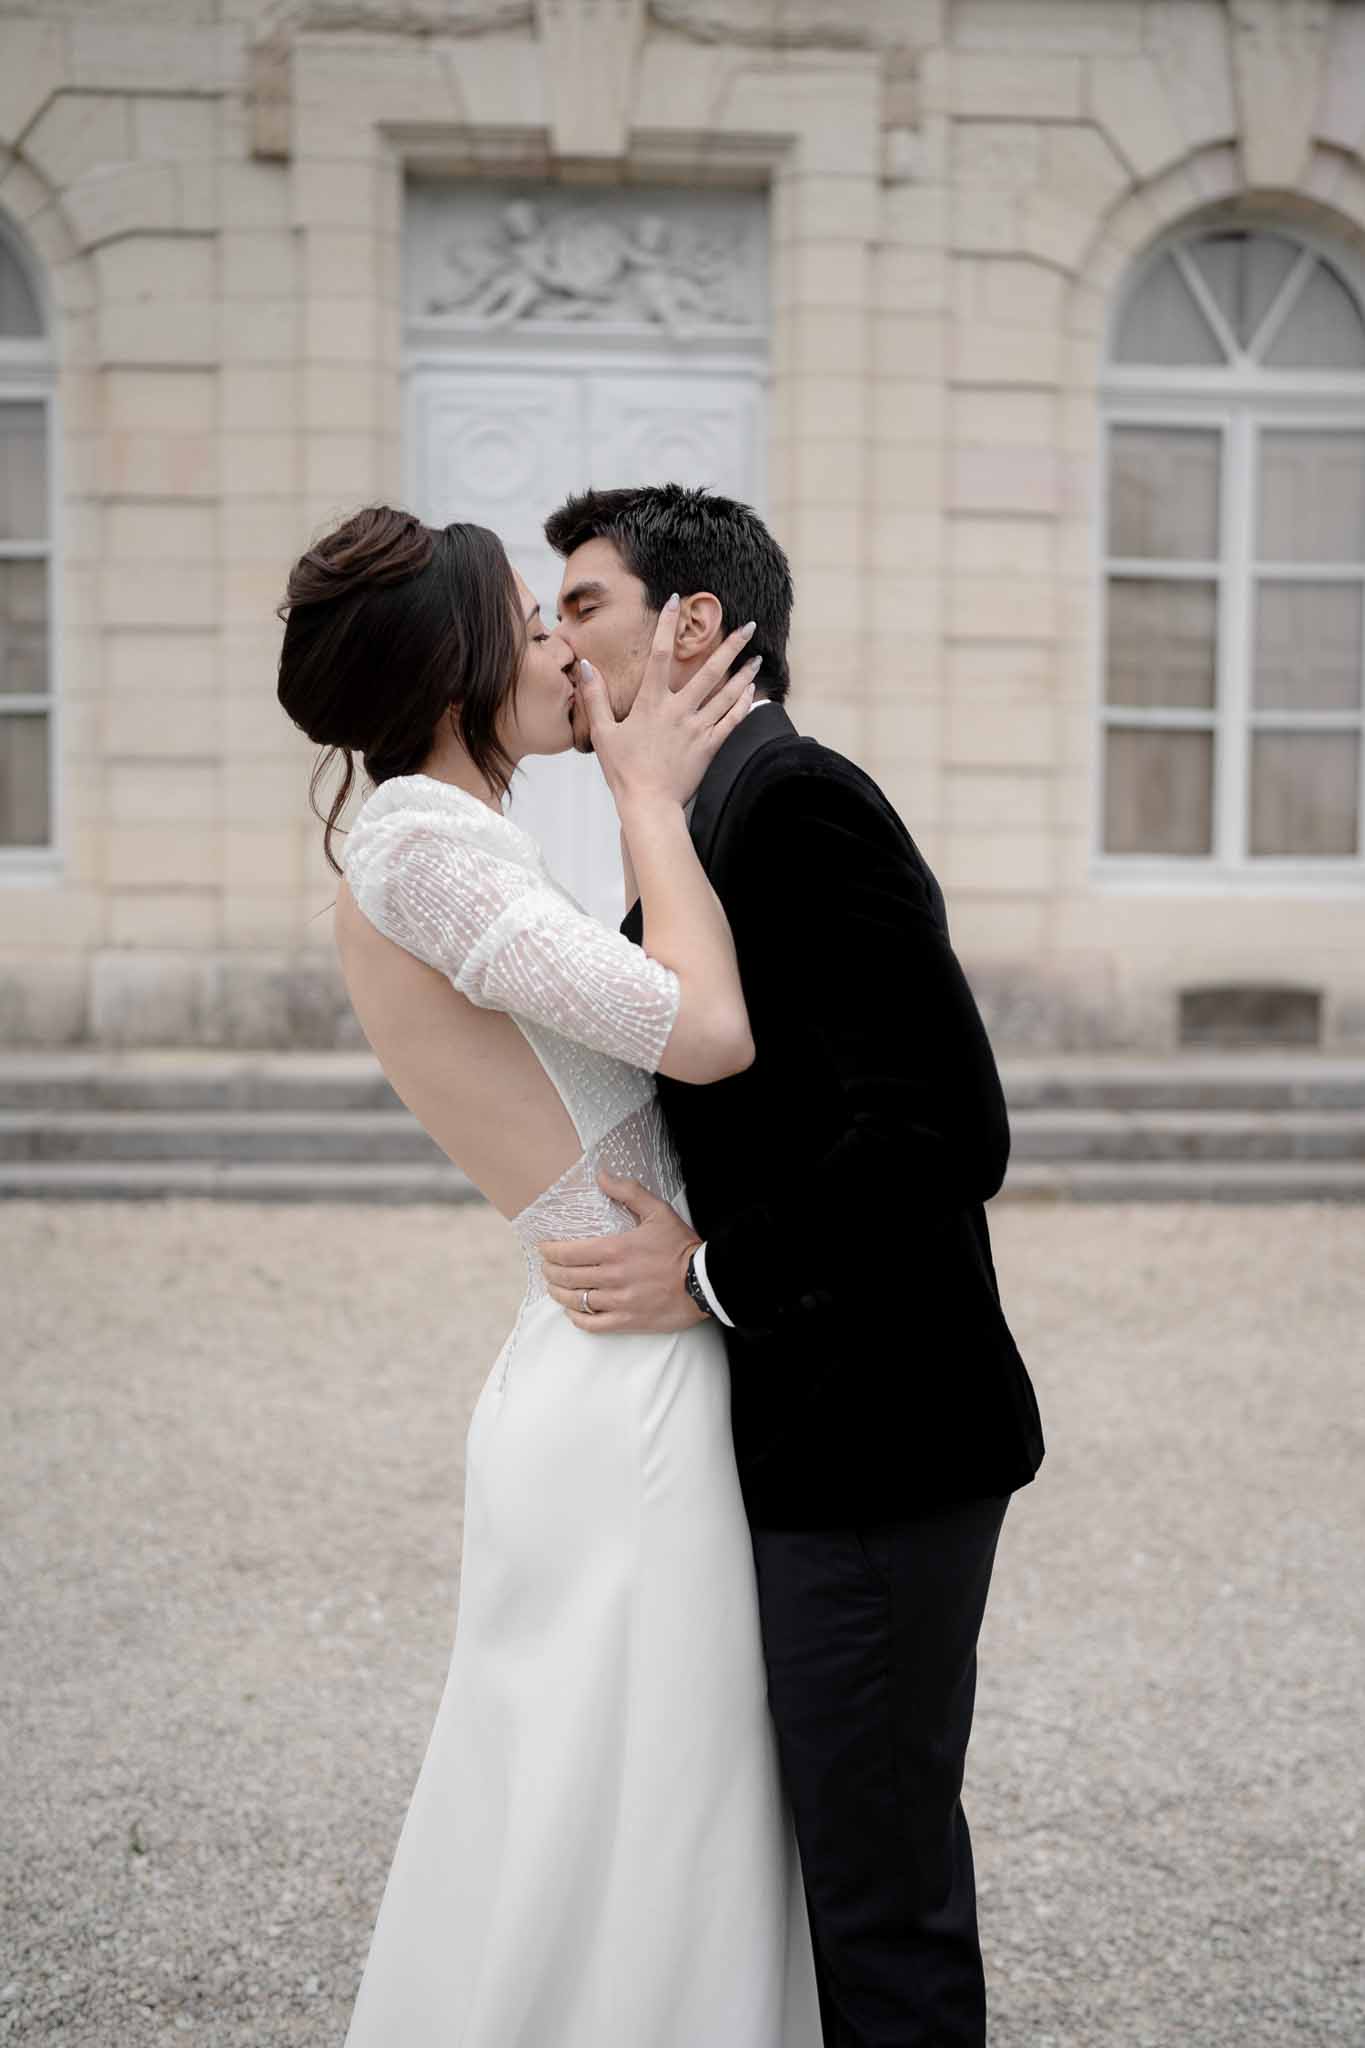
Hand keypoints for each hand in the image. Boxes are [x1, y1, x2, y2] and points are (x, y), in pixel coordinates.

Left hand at [539, 1173, 707, 1333]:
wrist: (706, 1282)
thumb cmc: (682, 1246)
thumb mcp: (658, 1211)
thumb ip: (628, 1192)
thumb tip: (602, 1176)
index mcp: (617, 1250)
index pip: (569, 1253)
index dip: (550, 1251)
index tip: (544, 1248)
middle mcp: (614, 1277)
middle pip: (568, 1277)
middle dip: (550, 1271)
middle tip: (546, 1267)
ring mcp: (620, 1302)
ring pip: (576, 1301)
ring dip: (559, 1293)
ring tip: (555, 1287)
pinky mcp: (628, 1321)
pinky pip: (593, 1325)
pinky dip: (578, 1319)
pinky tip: (573, 1312)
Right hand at [576, 598, 762, 810]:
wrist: (648, 804)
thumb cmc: (623, 770)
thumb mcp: (602, 733)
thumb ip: (595, 697)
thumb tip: (585, 665)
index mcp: (651, 703)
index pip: (660, 655)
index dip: (667, 626)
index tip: (676, 602)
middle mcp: (678, 711)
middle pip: (709, 670)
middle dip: (730, 645)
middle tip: (749, 625)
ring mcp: (697, 728)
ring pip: (727, 694)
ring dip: (743, 673)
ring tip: (757, 656)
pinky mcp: (709, 747)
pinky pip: (732, 721)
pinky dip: (743, 704)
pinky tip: (752, 691)